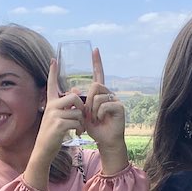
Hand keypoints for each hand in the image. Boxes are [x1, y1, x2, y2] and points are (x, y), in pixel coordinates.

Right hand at [35, 58, 84, 157]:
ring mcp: (54, 115)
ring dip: (82, 122)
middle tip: (82, 117)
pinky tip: (76, 133)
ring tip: (78, 129)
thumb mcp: (58, 117)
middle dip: (82, 107)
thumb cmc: (53, 134)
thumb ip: (67, 105)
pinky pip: (77, 122)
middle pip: (74, 97)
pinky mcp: (59, 124)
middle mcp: (51, 107)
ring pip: (78, 112)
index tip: (53, 60)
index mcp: (50, 103)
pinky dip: (80, 128)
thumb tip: (76, 91)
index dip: (52, 72)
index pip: (51, 84)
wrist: (44, 149)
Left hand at [83, 47, 127, 173]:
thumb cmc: (95, 128)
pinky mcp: (119, 107)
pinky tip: (102, 120)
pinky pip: (104, 104)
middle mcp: (109, 94)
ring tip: (95, 119)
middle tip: (88, 114)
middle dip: (88, 100)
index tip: (95, 50)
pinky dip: (99, 113)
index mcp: (100, 93)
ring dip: (92, 109)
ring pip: (98, 95)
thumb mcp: (83, 114)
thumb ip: (78, 102)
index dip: (97, 62)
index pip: (98, 74)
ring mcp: (115, 99)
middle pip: (95, 85)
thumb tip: (72, 90)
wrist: (105, 140)